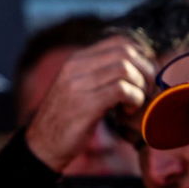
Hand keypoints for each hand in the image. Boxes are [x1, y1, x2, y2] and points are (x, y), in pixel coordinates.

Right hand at [25, 35, 155, 172]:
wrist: (42, 144)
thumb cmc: (69, 119)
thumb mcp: (83, 89)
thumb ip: (102, 75)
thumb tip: (138, 68)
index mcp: (77, 60)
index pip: (119, 42)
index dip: (142, 58)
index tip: (145, 78)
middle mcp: (76, 66)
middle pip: (126, 53)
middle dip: (145, 72)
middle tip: (146, 92)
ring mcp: (78, 83)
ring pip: (125, 69)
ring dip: (139, 88)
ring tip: (134, 104)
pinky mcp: (85, 103)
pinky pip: (121, 89)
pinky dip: (134, 99)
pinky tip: (126, 112)